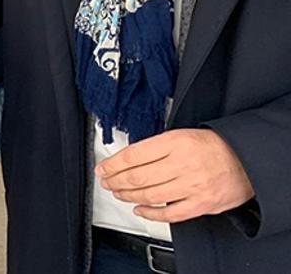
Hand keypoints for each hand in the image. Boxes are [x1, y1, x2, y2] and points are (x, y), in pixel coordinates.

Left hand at [96, 128, 254, 222]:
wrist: (247, 159)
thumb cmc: (213, 146)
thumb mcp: (181, 135)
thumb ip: (156, 147)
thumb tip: (126, 158)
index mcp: (175, 143)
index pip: (134, 155)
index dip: (113, 164)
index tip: (103, 168)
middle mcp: (183, 165)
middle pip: (138, 177)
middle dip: (116, 181)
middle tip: (107, 181)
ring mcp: (193, 186)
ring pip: (149, 196)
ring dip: (128, 196)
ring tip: (118, 193)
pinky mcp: (201, 204)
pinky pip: (170, 214)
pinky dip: (150, 213)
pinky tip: (139, 209)